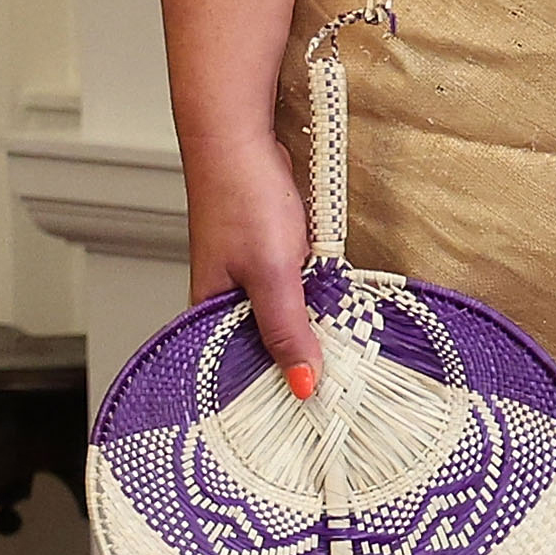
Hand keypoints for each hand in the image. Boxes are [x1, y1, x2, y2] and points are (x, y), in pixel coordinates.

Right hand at [183, 126, 323, 395]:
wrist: (241, 138)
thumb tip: (304, 384)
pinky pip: (295, 291)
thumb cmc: (244, 199)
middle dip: (297, 364)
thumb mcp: (273, 273)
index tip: (311, 416)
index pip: (239, 373)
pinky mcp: (269, 257)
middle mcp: (225, 301)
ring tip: (347, 362)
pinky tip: (339, 310)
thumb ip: (287, 329)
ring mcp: (247, 278)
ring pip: (283, 318)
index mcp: (208, 315)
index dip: (273, 392)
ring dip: (311, 330)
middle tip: (340, 394)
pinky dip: (315, 300)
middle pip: (264, 347)